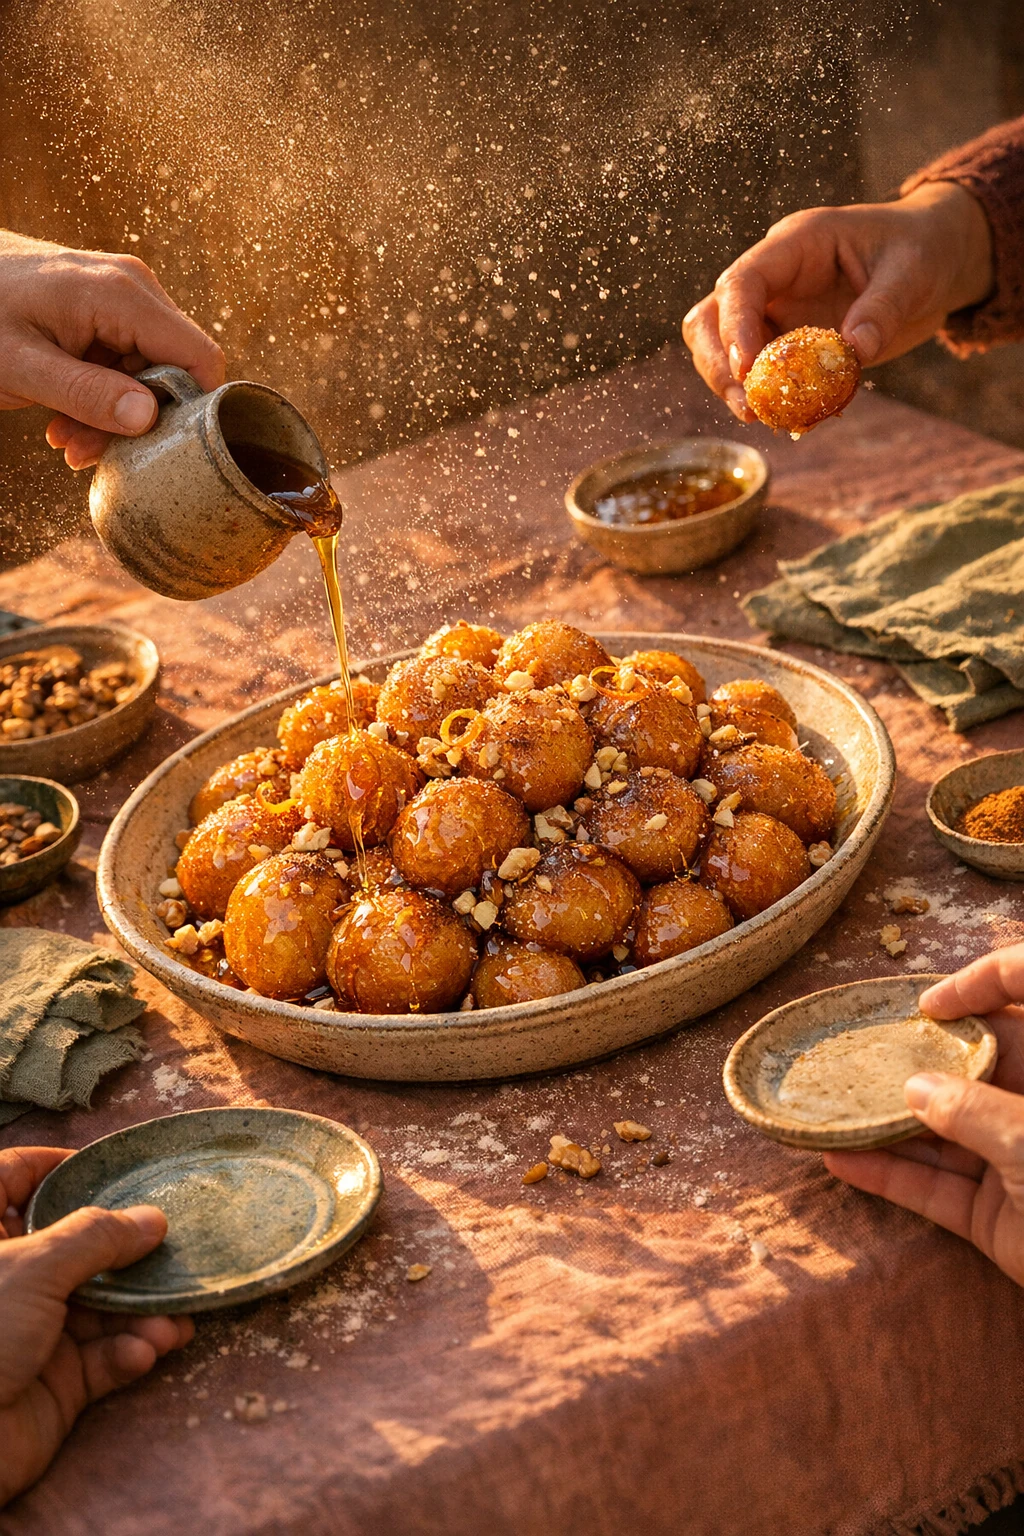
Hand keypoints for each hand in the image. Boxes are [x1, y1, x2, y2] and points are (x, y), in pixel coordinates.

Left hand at [0, 230, 223, 469]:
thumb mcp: (22, 366)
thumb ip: (86, 393)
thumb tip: (148, 418)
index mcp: (121, 294)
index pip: (199, 358)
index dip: (192, 411)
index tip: (157, 450)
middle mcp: (134, 288)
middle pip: (172, 371)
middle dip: (137, 421)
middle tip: (85, 453)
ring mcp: (122, 295)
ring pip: (147, 373)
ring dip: (111, 414)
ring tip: (64, 438)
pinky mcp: (108, 307)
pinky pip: (124, 361)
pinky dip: (100, 394)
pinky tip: (64, 415)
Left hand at [0, 1147, 192, 1507]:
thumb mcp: (32, 1268)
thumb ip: (96, 1238)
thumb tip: (152, 1220)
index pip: (16, 1179)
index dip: (60, 1167)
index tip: (113, 1167)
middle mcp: (8, 1279)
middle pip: (77, 1246)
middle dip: (129, 1251)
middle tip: (174, 1246)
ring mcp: (31, 1332)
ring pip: (102, 1306)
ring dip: (144, 1311)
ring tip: (176, 1317)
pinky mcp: (53, 1383)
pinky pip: (103, 1357)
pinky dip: (130, 1352)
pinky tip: (149, 1349)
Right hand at [682, 181, 993, 421]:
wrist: (932, 261)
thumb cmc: (921, 250)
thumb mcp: (913, 272)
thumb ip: (883, 308)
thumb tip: (855, 351)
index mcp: (796, 244)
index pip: (742, 281)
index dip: (735, 326)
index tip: (747, 370)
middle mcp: (774, 278)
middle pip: (710, 318)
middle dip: (718, 365)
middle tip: (748, 406)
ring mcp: (775, 310)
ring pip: (721, 350)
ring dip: (735, 388)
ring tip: (765, 417)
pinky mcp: (786, 342)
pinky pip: (760, 375)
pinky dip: (769, 399)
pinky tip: (793, 417)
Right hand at [825, 944, 1023, 1287]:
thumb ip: (974, 1111)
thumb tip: (916, 1090)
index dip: (983, 984)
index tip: (929, 1006)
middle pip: (973, 1068)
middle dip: (916, 1060)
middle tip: (860, 1054)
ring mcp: (1016, 1166)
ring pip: (944, 1132)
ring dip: (888, 1123)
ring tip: (832, 1105)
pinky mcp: (996, 1220)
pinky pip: (936, 1191)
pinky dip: (890, 1179)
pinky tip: (841, 1162)